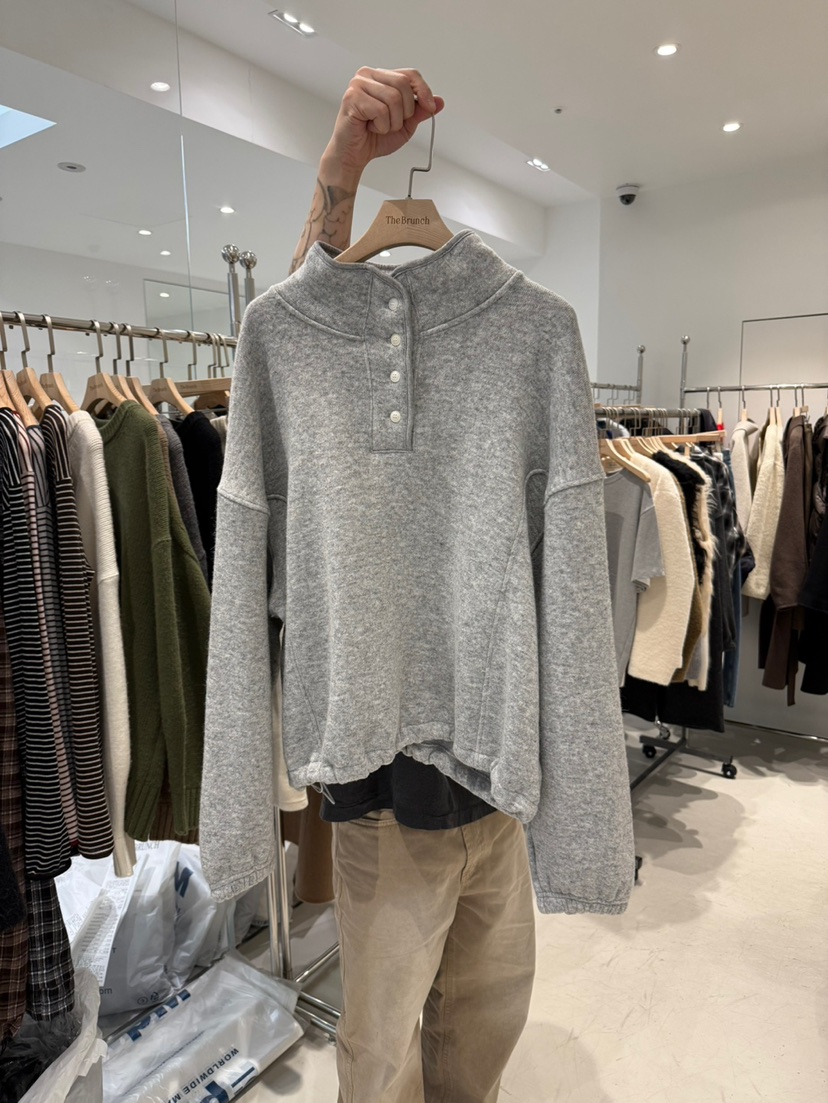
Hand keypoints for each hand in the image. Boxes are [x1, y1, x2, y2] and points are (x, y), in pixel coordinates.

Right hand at [320, 67, 444, 184]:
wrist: (354, 155)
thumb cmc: (375, 138)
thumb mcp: (405, 124)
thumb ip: (420, 111)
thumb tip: (439, 101)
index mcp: (382, 77)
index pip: (410, 74)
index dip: (423, 90)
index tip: (430, 107)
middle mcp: (368, 75)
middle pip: (403, 84)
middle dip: (405, 111)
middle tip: (393, 124)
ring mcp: (358, 84)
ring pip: (393, 98)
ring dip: (392, 122)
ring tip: (380, 127)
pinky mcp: (352, 97)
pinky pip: (380, 110)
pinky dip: (381, 126)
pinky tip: (370, 128)